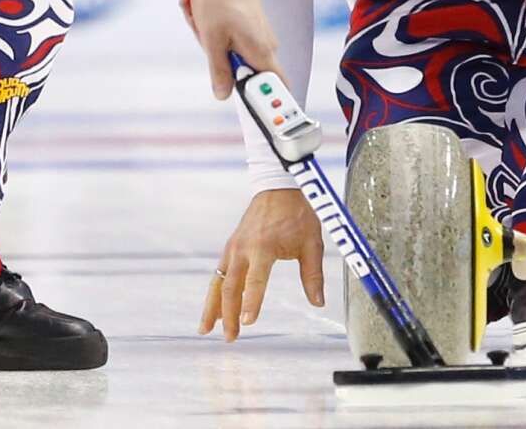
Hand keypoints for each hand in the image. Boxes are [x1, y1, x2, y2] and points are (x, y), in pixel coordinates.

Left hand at [184, 0, 280, 98]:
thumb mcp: (211, 38)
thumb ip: (219, 70)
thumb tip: (223, 96)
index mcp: (261, 52)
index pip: (277, 89)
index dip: (268, 106)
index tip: (260, 119)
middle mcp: (265, 47)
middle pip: (246, 74)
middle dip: (220, 63)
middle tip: (205, 40)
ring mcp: (257, 36)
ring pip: (234, 55)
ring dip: (212, 44)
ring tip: (201, 21)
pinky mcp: (248, 27)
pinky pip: (230, 41)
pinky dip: (214, 33)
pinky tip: (202, 16)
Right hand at [199, 188, 323, 340]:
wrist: (278, 187)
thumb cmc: (297, 214)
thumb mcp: (312, 242)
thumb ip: (313, 275)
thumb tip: (319, 303)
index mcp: (263, 247)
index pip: (255, 281)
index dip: (252, 303)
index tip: (248, 323)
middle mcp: (243, 248)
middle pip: (230, 287)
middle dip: (228, 315)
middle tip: (231, 338)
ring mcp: (233, 247)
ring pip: (218, 282)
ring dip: (213, 307)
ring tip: (206, 330)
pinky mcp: (231, 246)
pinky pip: (219, 274)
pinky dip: (215, 293)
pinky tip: (214, 310)